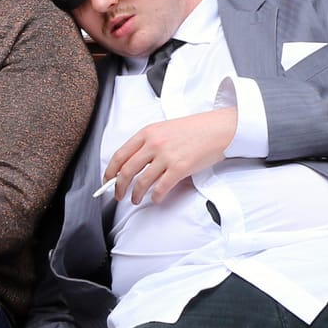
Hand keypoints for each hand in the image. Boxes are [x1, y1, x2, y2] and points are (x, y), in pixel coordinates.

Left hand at [101, 106, 238, 204]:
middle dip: (118, 187)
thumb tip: (134, 163)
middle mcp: (154, 144)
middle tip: (118, 195)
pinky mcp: (180, 168)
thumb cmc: (196, 129)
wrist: (219, 129)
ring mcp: (166, 156)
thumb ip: (149, 143)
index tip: (107, 180)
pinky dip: (155, 197)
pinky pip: (161, 188)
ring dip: (135, 195)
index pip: (120, 154)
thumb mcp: (166, 128)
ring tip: (135, 199)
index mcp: (148, 132)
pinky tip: (155, 199)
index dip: (110, 171)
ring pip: (142, 182)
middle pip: (127, 171)